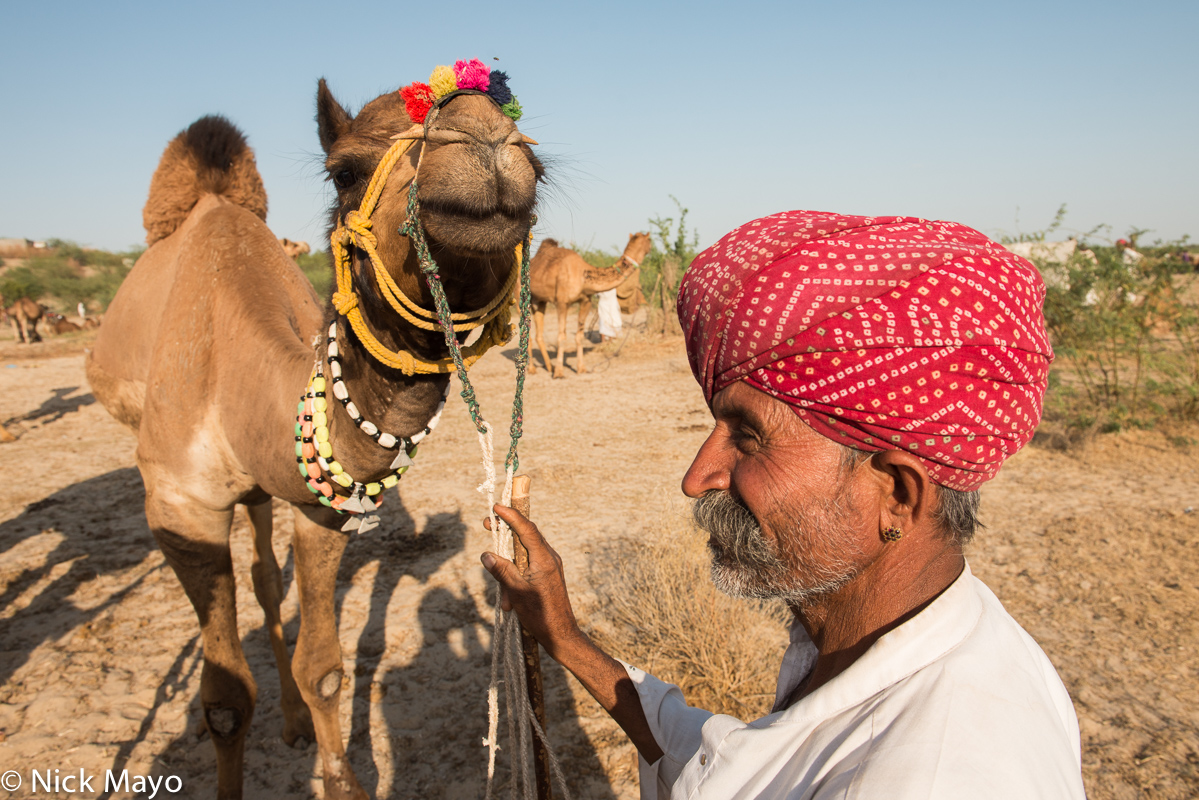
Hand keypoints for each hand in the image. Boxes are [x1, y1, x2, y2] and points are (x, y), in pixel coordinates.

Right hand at [481, 505, 664, 762]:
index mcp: (544, 558)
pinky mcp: (548, 576)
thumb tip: (487, 554)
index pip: (526, 529)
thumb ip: (501, 571)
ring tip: (493, 564)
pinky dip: (515, 572)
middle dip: (506, 529)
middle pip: (526, 535)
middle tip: (487, 523)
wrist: (561, 634)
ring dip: (508, 558)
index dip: (511, 515)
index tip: (496, 507)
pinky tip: (507, 596)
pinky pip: (528, 565)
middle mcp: (549, 558)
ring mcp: (550, 567)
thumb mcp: (516, 592)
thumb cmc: (540, 615)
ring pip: (525, 552)